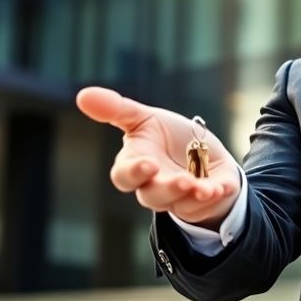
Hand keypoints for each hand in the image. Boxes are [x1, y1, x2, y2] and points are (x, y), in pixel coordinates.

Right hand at [76, 86, 241, 228]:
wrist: (204, 152)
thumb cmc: (167, 137)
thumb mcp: (145, 118)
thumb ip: (116, 109)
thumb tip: (81, 95)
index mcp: (137, 166)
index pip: (125, 177)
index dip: (133, 173)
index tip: (148, 164)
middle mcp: (155, 187)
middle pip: (152, 196)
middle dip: (166, 189)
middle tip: (181, 181)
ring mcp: (181, 198)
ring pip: (179, 204)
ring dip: (190, 196)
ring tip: (202, 188)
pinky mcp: (206, 200)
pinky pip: (207, 205)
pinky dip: (214, 195)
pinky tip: (219, 188)